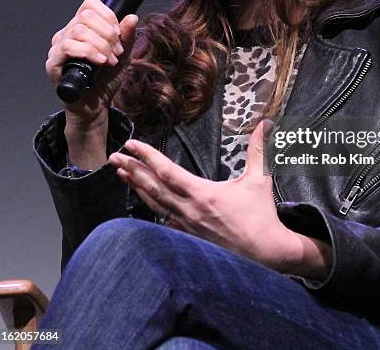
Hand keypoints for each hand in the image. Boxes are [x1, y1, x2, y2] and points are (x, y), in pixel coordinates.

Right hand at [46, 0, 137, 121]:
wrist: (96, 104)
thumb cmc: (106, 79)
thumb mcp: (123, 55)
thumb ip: (127, 37)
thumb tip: (132, 17)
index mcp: (82, 27)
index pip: (90, 5)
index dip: (108, 17)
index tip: (118, 35)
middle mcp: (67, 33)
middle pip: (86, 16)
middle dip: (108, 34)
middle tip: (116, 52)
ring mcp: (58, 47)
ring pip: (79, 30)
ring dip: (101, 45)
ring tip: (110, 60)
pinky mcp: (54, 63)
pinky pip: (67, 46)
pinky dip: (89, 52)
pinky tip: (100, 62)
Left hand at [108, 120, 299, 270]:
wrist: (265, 254)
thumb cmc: (261, 217)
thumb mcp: (259, 180)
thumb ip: (259, 150)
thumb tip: (265, 124)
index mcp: (202, 193)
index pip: (167, 171)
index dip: (147, 156)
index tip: (132, 144)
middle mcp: (188, 210)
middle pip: (152, 186)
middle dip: (131, 169)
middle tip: (114, 156)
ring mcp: (185, 226)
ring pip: (154, 203)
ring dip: (136, 186)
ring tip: (121, 173)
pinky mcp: (187, 237)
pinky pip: (162, 218)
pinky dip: (149, 205)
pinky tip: (143, 198)